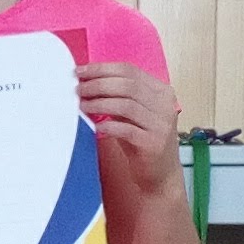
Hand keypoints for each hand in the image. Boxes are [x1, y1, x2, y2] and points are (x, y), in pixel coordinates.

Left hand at [76, 61, 183, 199]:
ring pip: (126, 105)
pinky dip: (108, 126)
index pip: (129, 71)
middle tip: (78, 89)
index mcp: (161, 91)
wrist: (160, 174)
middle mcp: (165, 105)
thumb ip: (118, 97)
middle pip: (127, 85)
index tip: (80, 71)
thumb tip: (86, 81)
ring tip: (82, 105)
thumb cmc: (141, 140)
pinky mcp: (154, 143)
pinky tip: (96, 126)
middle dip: (98, 84)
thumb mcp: (132, 114)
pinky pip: (127, 130)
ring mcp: (161, 124)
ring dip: (100, 103)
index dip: (102, 69)